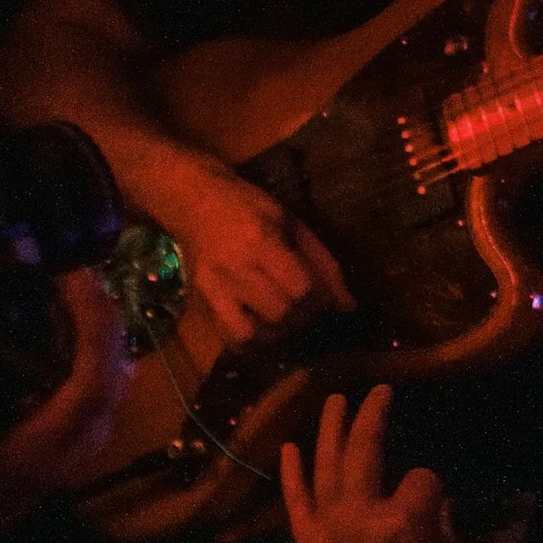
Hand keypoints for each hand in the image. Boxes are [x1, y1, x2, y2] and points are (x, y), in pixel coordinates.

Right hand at [0, 267, 134, 505]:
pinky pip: (94, 395)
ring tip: (64, 293)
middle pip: (115, 377)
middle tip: (68, 275)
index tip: (74, 275)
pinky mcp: (64, 450)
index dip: (93, 322)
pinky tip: (54, 333)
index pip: (95, 381)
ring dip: (96, 335)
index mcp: (45, 451)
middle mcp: (73, 454)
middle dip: (101, 319)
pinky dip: (85, 356)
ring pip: (110, 386)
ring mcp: (73, 455)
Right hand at [153, 148, 353, 352]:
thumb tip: (349, 306)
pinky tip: (262, 327)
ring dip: (279, 332)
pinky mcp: (201, 301)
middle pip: (280, 313)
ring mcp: (213, 288)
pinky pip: (230, 339)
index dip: (320, 298)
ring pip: (254, 334)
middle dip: (303, 315)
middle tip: (306, 305)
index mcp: (260, 240)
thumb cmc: (249, 205)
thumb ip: (323, 262)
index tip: (323, 293)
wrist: (193, 200)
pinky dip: (253, 342)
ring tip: (286, 317)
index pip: (300, 287)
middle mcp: (234, 268)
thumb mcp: (292, 222)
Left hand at [280, 386, 524, 542]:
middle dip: (373, 415)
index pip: (423, 478)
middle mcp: (362, 515)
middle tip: (380, 390)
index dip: (434, 489)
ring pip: (327, 465)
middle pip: (365, 449)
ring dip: (331, 428)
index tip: (440, 512)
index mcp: (405, 524)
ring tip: (337, 399)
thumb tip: (528, 509)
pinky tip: (288, 446)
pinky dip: (291, 472)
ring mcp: (329, 527)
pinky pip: (294, 500)